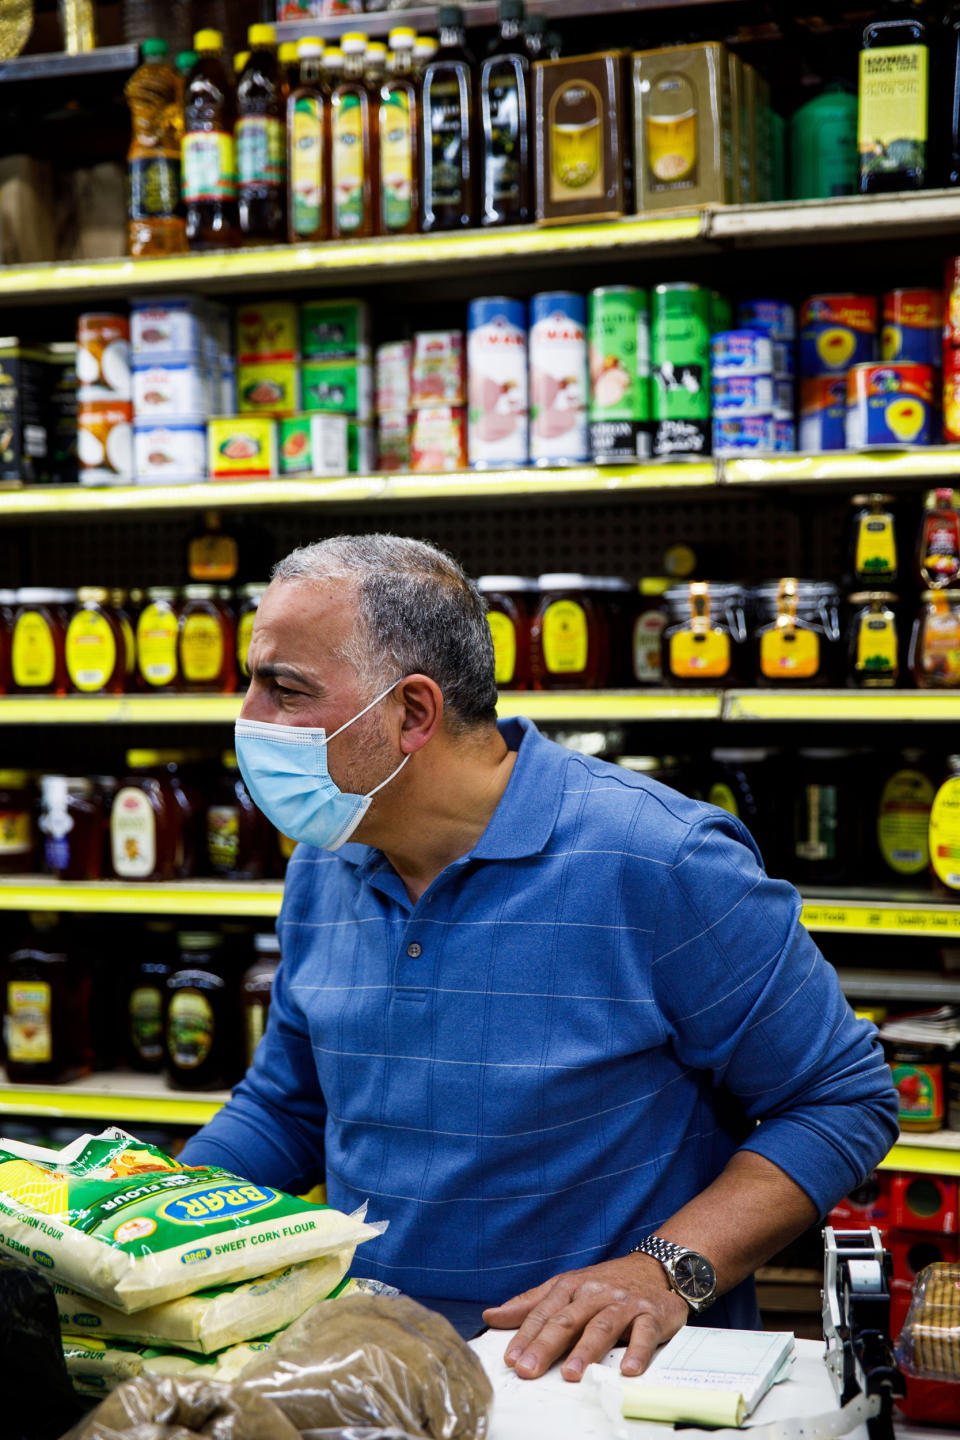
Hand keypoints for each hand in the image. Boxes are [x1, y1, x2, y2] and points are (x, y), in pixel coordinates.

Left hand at [482, 1254, 689, 1381]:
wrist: (654, 1267)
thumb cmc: (604, 1283)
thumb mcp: (565, 1287)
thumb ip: (530, 1304)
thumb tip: (492, 1316)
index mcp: (571, 1286)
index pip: (544, 1312)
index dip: (526, 1336)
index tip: (511, 1359)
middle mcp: (594, 1293)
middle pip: (567, 1320)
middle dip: (546, 1346)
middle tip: (529, 1370)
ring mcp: (623, 1304)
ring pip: (601, 1326)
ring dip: (585, 1350)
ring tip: (571, 1374)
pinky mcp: (651, 1314)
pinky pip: (644, 1333)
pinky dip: (637, 1351)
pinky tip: (628, 1369)